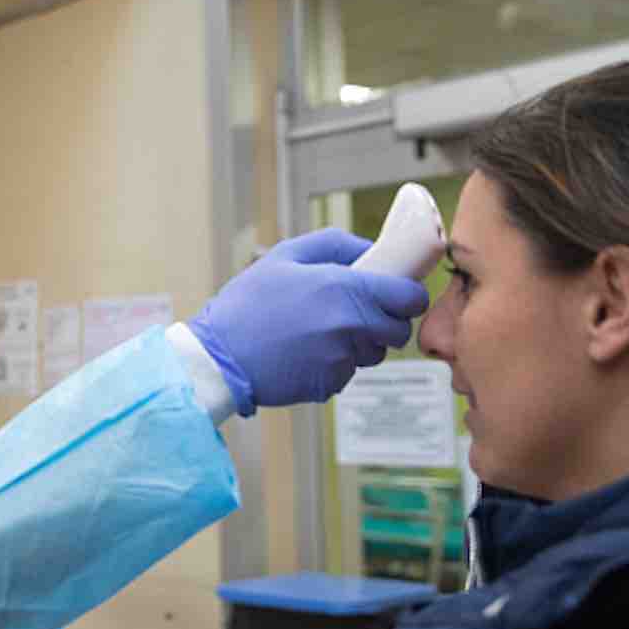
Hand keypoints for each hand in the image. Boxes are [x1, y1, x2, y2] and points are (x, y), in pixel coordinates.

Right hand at [187, 228, 428, 415]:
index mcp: (346, 288)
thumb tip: (369, 248)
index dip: (409, 295)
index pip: (410, 297)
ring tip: (321, 332)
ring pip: (373, 353)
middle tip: (359, 313)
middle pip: (397, 330)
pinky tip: (303, 354)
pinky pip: (347, 373)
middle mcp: (351, 325)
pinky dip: (333, 364)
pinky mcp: (330, 384)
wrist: (218, 358)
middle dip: (385, 322)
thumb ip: (334, 244)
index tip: (397, 294)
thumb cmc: (247, 305)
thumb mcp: (285, 257)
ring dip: (359, 344)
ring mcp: (341, 359)